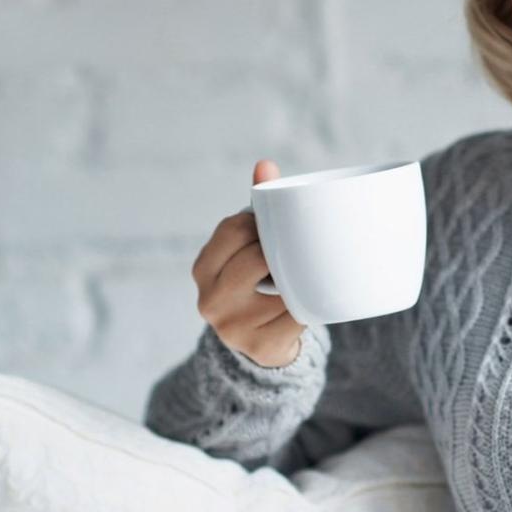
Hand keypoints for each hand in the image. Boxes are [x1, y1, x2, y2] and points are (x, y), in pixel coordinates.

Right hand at [191, 159, 304, 367]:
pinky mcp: (261, 347)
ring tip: (301, 277)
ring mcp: (233, 327)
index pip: (234, 229)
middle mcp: (209, 299)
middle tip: (294, 252)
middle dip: (280, 251)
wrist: (261, 346)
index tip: (274, 228)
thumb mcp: (247, 249)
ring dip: (299, 279)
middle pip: (257, 256)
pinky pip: (297, 315)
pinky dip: (309, 305)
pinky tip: (308, 302)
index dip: (261, 224)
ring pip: (282, 286)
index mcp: (202, 268)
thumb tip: (265, 165)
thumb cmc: (256, 282)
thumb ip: (257, 210)